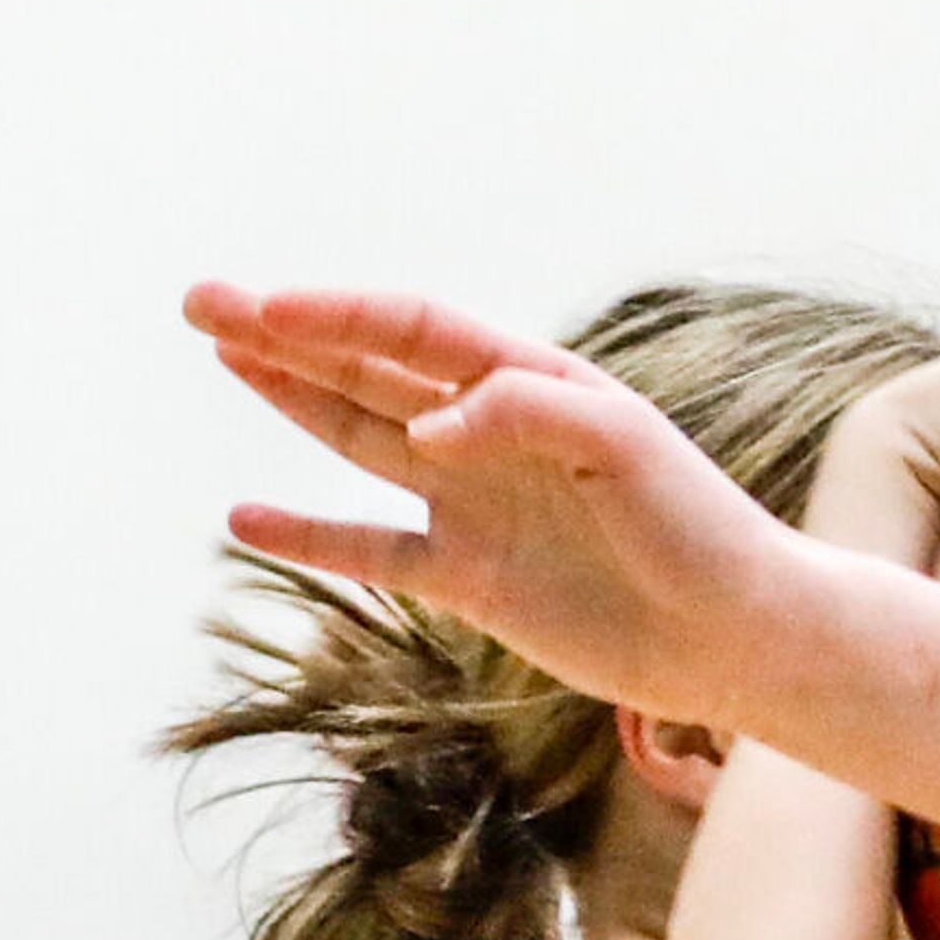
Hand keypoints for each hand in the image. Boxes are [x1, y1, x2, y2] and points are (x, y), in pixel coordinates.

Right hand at [186, 285, 796, 723]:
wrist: (737, 636)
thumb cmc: (698, 528)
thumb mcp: (623, 449)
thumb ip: (524, 414)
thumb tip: (426, 429)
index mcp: (536, 384)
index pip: (416, 332)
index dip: (337, 316)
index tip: (264, 311)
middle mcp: (495, 435)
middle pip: (371, 371)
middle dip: (287, 335)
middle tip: (202, 303)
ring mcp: (477, 505)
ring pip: (361, 439)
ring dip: (291, 398)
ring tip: (223, 355)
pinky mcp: (472, 579)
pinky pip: (373, 552)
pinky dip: (310, 538)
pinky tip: (245, 520)